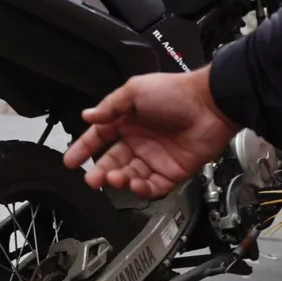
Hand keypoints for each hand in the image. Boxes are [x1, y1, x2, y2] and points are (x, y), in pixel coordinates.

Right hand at [62, 68, 240, 198]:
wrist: (211, 104)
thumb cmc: (176, 92)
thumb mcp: (135, 90)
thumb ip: (110, 106)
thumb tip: (87, 116)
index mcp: (126, 121)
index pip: (98, 138)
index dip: (83, 149)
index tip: (70, 161)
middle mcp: (138, 141)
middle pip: (112, 162)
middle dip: (99, 172)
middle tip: (91, 180)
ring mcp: (155, 158)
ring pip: (129, 176)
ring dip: (118, 180)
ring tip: (114, 178)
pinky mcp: (172, 172)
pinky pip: (152, 187)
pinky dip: (142, 189)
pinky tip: (135, 184)